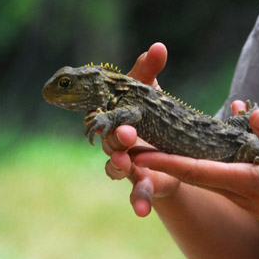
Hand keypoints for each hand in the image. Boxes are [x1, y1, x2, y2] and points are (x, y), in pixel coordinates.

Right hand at [101, 42, 180, 216]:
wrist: (166, 145)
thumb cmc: (148, 113)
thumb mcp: (149, 92)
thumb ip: (149, 71)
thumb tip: (159, 46)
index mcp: (110, 117)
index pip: (96, 114)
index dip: (92, 112)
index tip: (94, 109)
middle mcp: (112, 141)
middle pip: (106, 140)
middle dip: (114, 136)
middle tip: (126, 132)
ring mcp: (126, 162)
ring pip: (115, 167)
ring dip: (117, 166)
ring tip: (126, 164)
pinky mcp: (143, 181)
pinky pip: (138, 193)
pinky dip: (139, 202)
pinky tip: (142, 211)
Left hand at [131, 105, 258, 257]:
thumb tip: (255, 113)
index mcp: (241, 184)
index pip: (192, 170)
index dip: (162, 161)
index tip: (135, 154)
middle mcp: (236, 189)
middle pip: (191, 169)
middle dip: (163, 155)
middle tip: (137, 139)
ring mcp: (245, 191)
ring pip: (210, 166)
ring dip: (193, 147)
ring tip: (179, 123)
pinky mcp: (256, 189)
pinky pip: (231, 165)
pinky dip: (224, 146)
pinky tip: (238, 122)